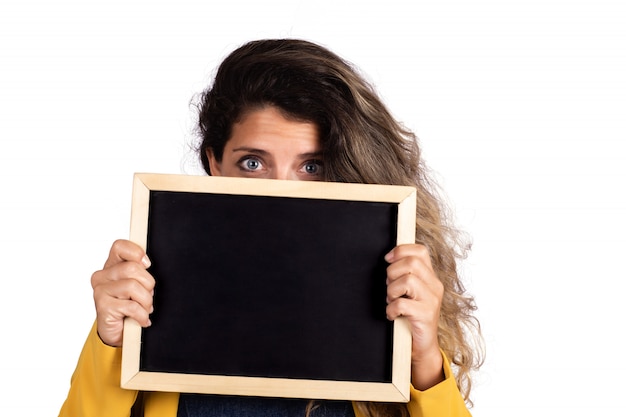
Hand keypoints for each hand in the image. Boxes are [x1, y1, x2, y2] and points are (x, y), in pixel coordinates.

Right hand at [91, 239, 154, 346]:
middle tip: (147, 296)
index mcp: (111, 266)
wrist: (118, 333)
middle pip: (132, 268)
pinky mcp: (102, 305)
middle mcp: (102, 276)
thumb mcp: (137, 285)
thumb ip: (139, 271)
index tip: (147, 264)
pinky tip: (142, 319)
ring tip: (144, 309)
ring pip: (133, 286)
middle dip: (148, 284)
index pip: (119, 247)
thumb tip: (146, 262)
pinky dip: (142, 315)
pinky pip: (131, 306)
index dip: (136, 253)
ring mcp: (100, 290)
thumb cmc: (129, 306)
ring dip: (146, 301)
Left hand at [385, 243, 444, 390]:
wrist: (422, 346)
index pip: (420, 251)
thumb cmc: (412, 317)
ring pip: (407, 281)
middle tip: (390, 287)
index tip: (388, 260)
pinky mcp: (426, 315)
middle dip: (393, 272)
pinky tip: (392, 314)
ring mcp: (432, 300)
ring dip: (392, 291)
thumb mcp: (411, 293)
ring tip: (392, 301)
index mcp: (431, 277)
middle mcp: (435, 286)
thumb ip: (406, 275)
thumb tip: (389, 259)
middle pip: (412, 263)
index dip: (401, 250)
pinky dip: (391, 309)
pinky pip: (402, 304)